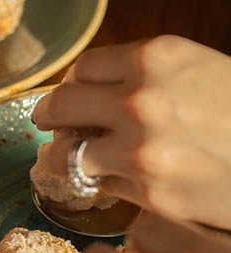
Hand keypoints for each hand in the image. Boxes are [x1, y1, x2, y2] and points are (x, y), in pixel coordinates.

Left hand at [31, 36, 230, 228]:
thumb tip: (89, 94)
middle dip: (51, 117)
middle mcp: (141, 99)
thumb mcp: (202, 71)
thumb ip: (147, 77)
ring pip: (68, 154)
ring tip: (70, 160)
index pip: (83, 68)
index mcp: (156, 57)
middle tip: (50, 125)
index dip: (76, 84)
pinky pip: (100, 187)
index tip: (75, 94)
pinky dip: (100, 185)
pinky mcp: (151, 195)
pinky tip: (111, 182)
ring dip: (65, 158)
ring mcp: (142, 150)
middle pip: (59, 105)